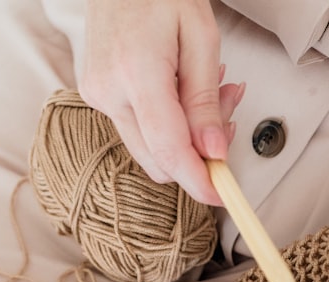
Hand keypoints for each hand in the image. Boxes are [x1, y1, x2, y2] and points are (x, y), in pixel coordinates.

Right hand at [80, 0, 244, 204]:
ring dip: (187, 139)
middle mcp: (109, 90)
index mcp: (136, 72)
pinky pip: (139, 129)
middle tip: (229, 116)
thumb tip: (213, 152)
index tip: (222, 195)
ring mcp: (99, 95)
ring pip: (150, 148)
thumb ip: (205, 100)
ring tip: (214, 94)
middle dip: (200, 154)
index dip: (198, 179)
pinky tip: (185, 93)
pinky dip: (169, 124)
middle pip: (158, 159)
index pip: (168, 147)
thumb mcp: (200, 37)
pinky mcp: (98, 95)